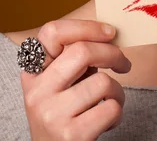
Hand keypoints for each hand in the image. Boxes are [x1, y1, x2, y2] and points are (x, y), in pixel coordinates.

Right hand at [20, 19, 131, 140]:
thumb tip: (108, 34)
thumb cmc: (63, 117)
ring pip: (102, 82)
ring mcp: (52, 114)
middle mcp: (37, 92)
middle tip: (123, 64)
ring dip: (118, 91)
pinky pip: (111, 108)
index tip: (110, 33)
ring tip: (111, 101)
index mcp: (32, 74)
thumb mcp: (57, 86)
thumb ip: (72, 62)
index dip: (86, 27)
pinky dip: (117, 112)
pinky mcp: (71, 135)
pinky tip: (106, 121)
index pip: (52, 32)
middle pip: (82, 51)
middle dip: (112, 54)